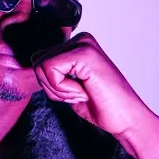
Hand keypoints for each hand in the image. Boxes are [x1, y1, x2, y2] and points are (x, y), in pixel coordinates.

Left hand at [31, 33, 158, 158]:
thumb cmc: (102, 107)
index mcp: (78, 45)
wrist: (126, 120)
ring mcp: (84, 43)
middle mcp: (81, 39)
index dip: (50, 85)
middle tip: (78, 95)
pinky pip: (50, 69)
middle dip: (51, 87)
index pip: (39, 60)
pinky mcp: (84, 53)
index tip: (76, 92)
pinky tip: (84, 92)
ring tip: (82, 93)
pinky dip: (62, 89)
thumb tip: (31, 67)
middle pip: (36, 62)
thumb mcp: (69, 87)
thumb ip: (54, 74)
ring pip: (40, 66)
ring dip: (58, 89)